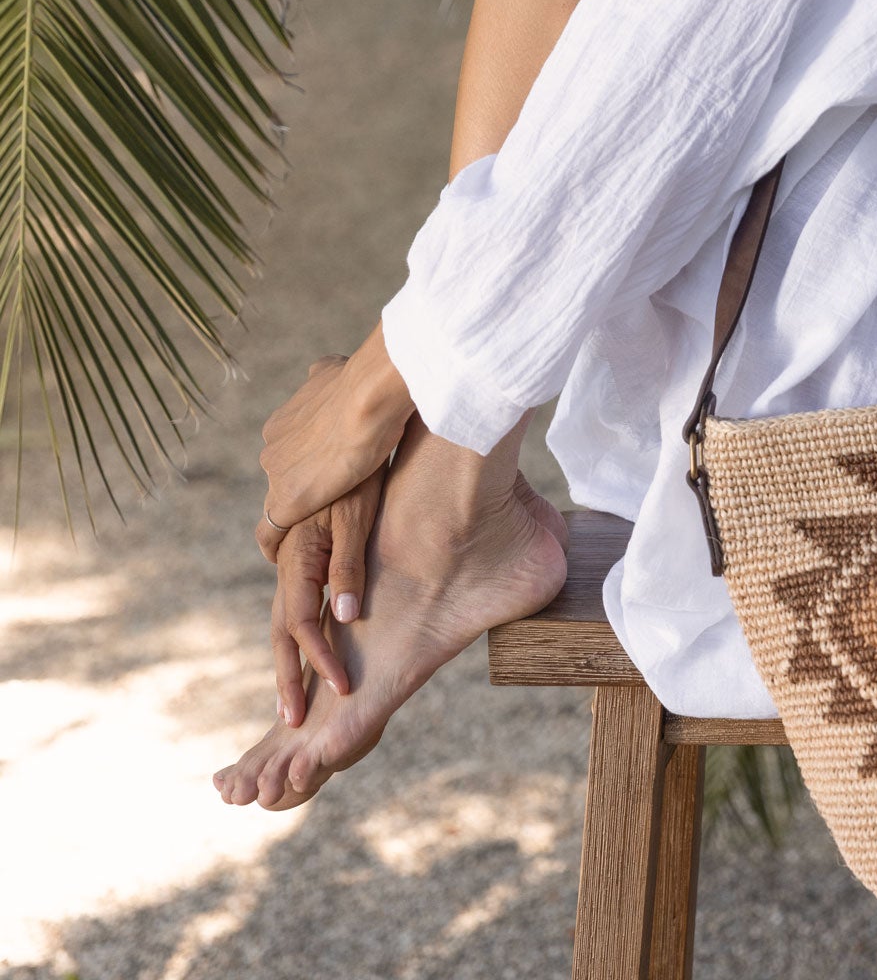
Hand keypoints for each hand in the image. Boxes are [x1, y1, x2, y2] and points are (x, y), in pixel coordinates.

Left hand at [257, 330, 411, 560]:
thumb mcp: (334, 368)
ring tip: (314, 529)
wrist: (366, 398)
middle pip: (283, 476)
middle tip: (330, 498)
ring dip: (295, 512)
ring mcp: (276, 475)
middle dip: (302, 486)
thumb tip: (325, 368)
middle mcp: (272, 445)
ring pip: (278, 502)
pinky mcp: (286, 502)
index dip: (307, 462)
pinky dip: (273, 545)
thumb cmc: (361, 383)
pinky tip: (280, 557)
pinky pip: (269, 532)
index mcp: (282, 421)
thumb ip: (325, 375)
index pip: (289, 451)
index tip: (321, 471)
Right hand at [271, 464, 384, 725]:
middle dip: (289, 663)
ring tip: (302, 657)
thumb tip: (345, 619)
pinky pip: (287, 528)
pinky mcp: (284, 475)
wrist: (363, 392)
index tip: (334, 696)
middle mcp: (278, 531)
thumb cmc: (369, 456)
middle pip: (281, 608)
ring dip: (294, 609)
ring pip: (283, 568)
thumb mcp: (361, 515)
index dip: (316, 662)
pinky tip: (317, 567)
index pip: (301, 621)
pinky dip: (298, 559)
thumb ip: (350, 567)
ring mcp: (278, 504)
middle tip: (293, 714)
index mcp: (297, 547)